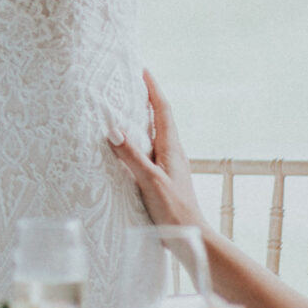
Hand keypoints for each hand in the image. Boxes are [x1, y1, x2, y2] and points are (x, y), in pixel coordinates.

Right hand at [108, 69, 205, 228]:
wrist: (193, 238)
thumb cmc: (174, 211)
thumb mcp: (150, 181)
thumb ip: (132, 156)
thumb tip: (114, 129)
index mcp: (171, 149)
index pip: (162, 110)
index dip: (153, 89)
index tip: (143, 70)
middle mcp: (173, 153)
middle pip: (161, 118)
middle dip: (148, 98)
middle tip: (131, 83)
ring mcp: (170, 166)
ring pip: (156, 134)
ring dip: (144, 118)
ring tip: (126, 108)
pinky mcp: (165, 178)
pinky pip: (151, 149)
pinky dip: (140, 139)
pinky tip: (129, 147)